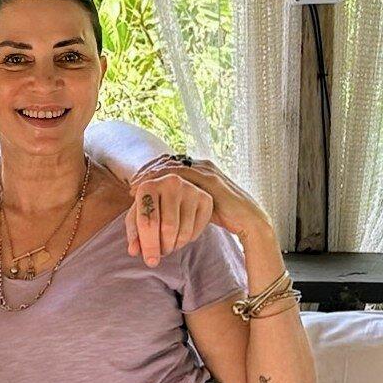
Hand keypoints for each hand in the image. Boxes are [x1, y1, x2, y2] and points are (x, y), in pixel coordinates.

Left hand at [125, 153, 272, 266]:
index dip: (153, 173)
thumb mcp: (202, 207)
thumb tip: (168, 215)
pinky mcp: (210, 180)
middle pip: (169, 162)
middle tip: (133, 181)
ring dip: (155, 174)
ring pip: (174, 166)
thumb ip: (187, 206)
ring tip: (140, 184)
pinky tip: (156, 189)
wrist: (249, 220)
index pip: (171, 165)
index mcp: (200, 170)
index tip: (136, 183)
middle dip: (150, 171)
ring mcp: (206, 170)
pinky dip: (168, 180)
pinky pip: (184, 176)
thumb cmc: (227, 217)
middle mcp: (202, 166)